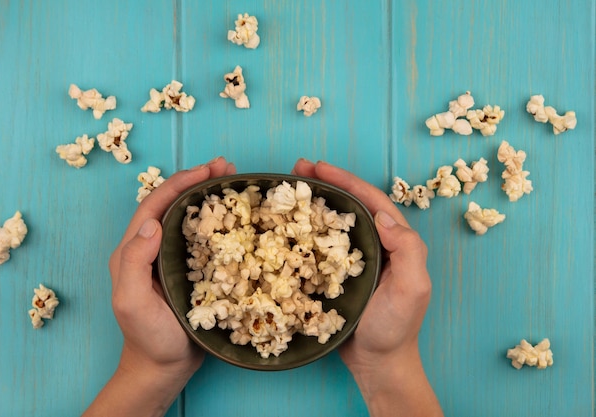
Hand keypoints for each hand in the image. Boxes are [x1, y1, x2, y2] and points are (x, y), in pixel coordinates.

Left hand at [84, 157, 235, 416]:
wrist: (163, 367)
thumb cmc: (147, 337)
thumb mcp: (132, 302)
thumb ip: (135, 262)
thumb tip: (152, 223)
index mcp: (134, 249)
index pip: (156, 204)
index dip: (180, 182)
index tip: (207, 170)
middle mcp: (152, 247)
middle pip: (174, 203)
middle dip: (198, 180)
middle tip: (227, 167)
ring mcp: (172, 257)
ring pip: (190, 216)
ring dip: (209, 195)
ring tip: (234, 181)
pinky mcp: (191, 268)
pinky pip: (204, 237)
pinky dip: (219, 220)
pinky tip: (237, 215)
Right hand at [291, 159, 441, 416]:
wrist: (378, 363)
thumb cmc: (395, 327)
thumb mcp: (412, 288)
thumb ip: (408, 250)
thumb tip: (383, 217)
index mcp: (394, 241)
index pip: (369, 200)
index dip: (345, 179)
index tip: (317, 167)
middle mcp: (374, 243)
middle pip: (348, 203)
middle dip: (325, 182)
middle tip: (296, 170)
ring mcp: (353, 258)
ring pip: (332, 220)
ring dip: (313, 202)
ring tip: (287, 188)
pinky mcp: (336, 273)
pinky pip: (320, 244)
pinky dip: (304, 230)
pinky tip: (286, 225)